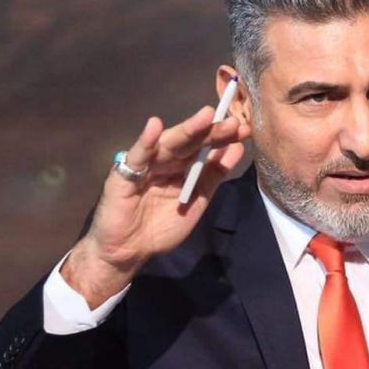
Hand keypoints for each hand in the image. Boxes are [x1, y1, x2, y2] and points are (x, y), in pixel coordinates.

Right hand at [61, 107, 250, 307]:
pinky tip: (154, 126)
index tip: (245, 129)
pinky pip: (136, 156)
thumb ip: (215, 174)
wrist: (129, 252)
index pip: (204, 146)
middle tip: (234, 122)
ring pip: (168, 144)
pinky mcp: (123, 174)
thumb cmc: (160, 226)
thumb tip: (238, 147)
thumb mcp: (197, 200)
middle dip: (211, 131)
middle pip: (190, 142)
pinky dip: (145, 142)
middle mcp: (164, 159)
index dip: (223, 137)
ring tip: (206, 116)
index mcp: (181, 165)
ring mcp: (145, 164)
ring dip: (187, 130)